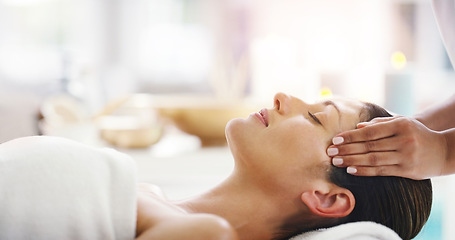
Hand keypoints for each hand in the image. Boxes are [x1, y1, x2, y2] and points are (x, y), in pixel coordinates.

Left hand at [327, 116, 447, 179]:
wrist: (444, 150)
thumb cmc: (417, 133)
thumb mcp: (402, 123)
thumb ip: (380, 124)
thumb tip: (358, 127)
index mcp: (401, 125)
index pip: (370, 132)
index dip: (351, 136)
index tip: (336, 140)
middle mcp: (403, 141)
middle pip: (369, 147)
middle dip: (347, 149)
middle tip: (330, 152)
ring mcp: (406, 157)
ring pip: (373, 160)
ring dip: (352, 161)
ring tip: (337, 161)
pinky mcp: (407, 171)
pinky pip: (382, 171)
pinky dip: (365, 171)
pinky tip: (352, 170)